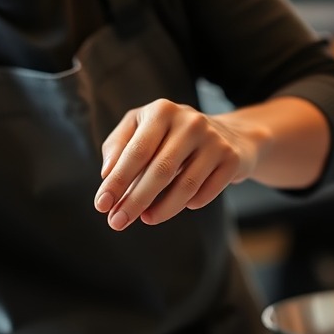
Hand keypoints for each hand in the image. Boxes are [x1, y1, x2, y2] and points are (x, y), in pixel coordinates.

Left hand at [94, 98, 257, 230]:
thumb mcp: (141, 128)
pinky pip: (206, 193)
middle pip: (160, 170)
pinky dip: (189, 205)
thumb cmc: (172, 135)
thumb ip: (118, 147)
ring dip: (162, 209)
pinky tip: (180, 206)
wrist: (230, 134)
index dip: (117, 181)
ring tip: (146, 219)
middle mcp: (190, 121)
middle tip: (117, 222)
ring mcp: (214, 140)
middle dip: (135, 200)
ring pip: (185, 186)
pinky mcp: (232, 159)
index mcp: (162, 111)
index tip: (102, 205)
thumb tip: (107, 175)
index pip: (136, 151)